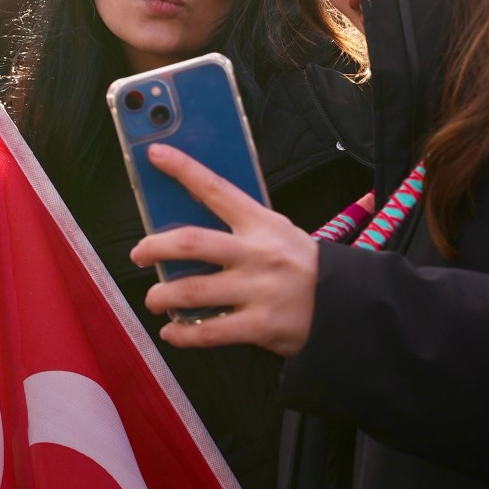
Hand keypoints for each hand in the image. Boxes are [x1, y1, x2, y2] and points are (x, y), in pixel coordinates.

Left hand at [129, 144, 318, 356]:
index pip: (216, 188)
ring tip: (154, 298)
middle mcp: (257, 253)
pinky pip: (210, 332)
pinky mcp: (261, 325)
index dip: (183, 169)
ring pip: (192, 290)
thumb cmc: (300, 265)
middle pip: (192, 242)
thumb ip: (238, 228)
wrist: (349, 305)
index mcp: (260, 223)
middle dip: (155, 247)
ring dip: (161, 295)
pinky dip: (183, 334)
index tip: (154, 154)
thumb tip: (183, 229)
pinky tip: (172, 331)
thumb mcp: (276, 232)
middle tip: (139, 253)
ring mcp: (258, 290)